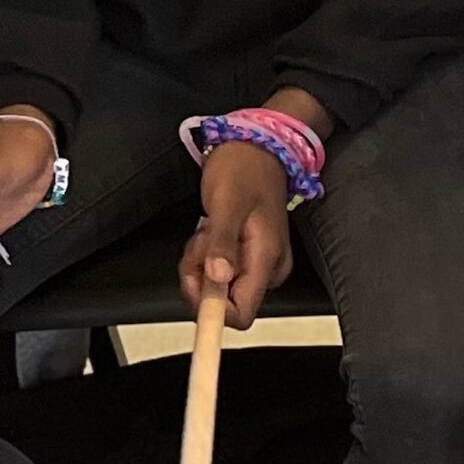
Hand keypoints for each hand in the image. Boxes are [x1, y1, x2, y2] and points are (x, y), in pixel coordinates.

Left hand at [180, 144, 295, 329]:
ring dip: (200, 262)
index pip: (242, 313)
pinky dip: (206, 256)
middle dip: (200, 276)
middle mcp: (267, 269)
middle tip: (202, 237)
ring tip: (208, 228)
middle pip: (223, 301)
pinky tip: (211, 231)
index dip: (213, 308)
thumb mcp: (226, 203)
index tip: (195, 280)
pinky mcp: (249, 258)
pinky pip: (217, 273)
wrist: (258, 149)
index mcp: (266, 260)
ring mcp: (258, 264)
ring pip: (216, 287)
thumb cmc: (244, 170)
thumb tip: (218, 279)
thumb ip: (222, 243)